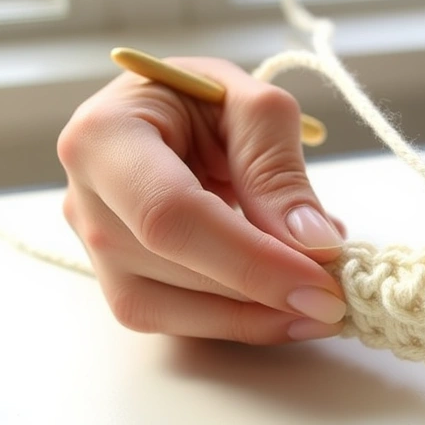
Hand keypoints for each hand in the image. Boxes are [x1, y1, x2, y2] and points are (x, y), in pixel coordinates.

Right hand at [58, 57, 347, 344]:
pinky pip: (178, 323)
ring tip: (322, 299)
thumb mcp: (254, 108)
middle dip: (266, 289)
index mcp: (105, 138)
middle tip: (339, 293)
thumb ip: (280, 170)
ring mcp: (95, 249)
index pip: (172, 214)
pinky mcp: (121, 283)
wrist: (173, 119)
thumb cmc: (208, 102)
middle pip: (174, 266)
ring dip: (258, 315)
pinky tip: (288, 309)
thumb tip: (314, 244)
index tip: (320, 283)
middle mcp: (85, 199)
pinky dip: (241, 322)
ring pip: (174, 309)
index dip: (249, 258)